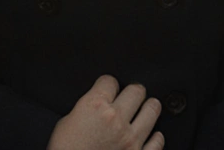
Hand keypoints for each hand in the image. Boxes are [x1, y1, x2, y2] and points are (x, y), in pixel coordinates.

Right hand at [49, 76, 163, 149]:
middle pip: (136, 90)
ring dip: (148, 108)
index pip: (110, 81)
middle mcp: (116, 120)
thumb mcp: (66, 123)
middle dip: (131, 92)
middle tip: (129, 97)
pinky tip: (151, 135)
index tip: (108, 89)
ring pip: (152, 109)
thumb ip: (85, 109)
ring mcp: (130, 139)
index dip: (107, 84)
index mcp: (95, 107)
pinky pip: (158, 141)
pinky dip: (155, 137)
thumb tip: (95, 105)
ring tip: (145, 109)